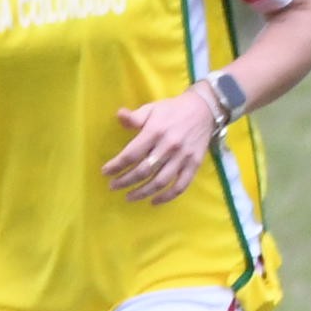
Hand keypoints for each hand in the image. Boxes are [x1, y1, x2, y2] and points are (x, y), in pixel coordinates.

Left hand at [103, 88, 221, 203]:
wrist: (204, 110)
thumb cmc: (173, 110)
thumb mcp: (152, 108)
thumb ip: (135, 117)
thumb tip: (119, 116)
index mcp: (155, 132)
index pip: (132, 154)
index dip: (117, 166)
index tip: (106, 172)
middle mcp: (169, 147)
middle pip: (144, 171)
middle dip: (125, 181)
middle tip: (113, 186)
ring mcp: (183, 158)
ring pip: (160, 182)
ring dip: (143, 192)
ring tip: (129, 197)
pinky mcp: (194, 165)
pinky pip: (181, 186)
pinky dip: (167, 197)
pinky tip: (155, 202)